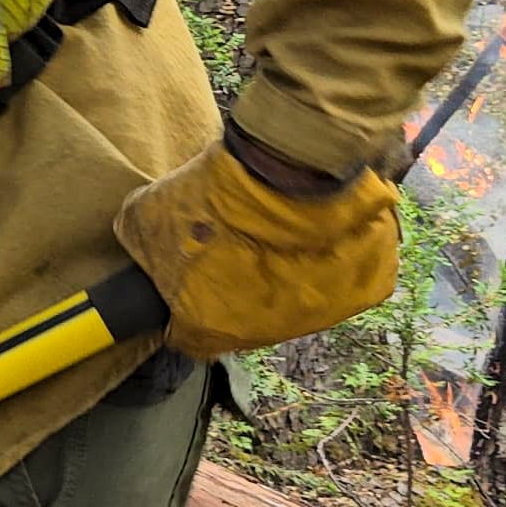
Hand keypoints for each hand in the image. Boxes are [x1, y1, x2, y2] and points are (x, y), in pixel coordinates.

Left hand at [114, 133, 398, 359]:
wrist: (289, 168)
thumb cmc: (212, 196)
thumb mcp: (144, 217)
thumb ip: (141, 245)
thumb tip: (143, 250)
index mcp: (211, 328)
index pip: (189, 338)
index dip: (182, 311)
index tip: (183, 285)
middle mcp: (268, 333)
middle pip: (245, 320)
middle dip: (235, 292)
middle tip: (233, 251)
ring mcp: (321, 313)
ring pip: (295, 303)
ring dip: (283, 279)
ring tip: (273, 239)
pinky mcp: (364, 287)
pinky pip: (340, 280)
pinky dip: (329, 262)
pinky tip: (313, 233)